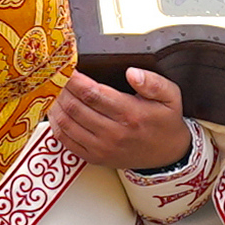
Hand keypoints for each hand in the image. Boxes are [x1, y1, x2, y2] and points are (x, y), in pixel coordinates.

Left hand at [49, 66, 191, 170]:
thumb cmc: (165, 122)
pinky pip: (66, 141)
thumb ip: (153, 81)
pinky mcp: (94, 158)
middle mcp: (114, 133)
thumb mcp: (170, 96)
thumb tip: (132, 73)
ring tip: (53, 91)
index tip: (66, 67)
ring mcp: (102, 148)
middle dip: (62, 89)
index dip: (75, 79)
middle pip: (75, 107)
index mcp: (130, 113)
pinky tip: (56, 112)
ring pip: (67, 123)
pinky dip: (56, 125)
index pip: (92, 93)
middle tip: (55, 76)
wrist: (168, 154)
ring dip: (56, 105)